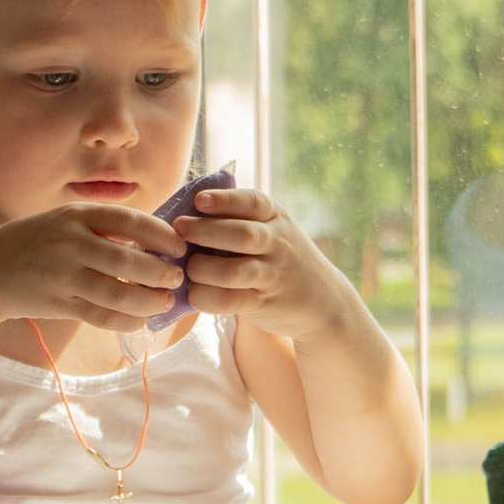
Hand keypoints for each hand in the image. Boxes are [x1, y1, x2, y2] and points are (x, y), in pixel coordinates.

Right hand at [0, 203, 183, 335]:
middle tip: (177, 279)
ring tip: (164, 302)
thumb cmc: (36, 242)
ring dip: (148, 300)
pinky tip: (140, 320)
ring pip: (117, 292)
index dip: (162, 235)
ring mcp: (62, 274)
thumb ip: (103, 227)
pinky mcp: (58, 302)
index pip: (130, 220)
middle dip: (160, 272)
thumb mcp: (65, 220)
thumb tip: (156, 242)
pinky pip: (100, 315)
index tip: (181, 246)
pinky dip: (126, 320)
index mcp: (76, 214)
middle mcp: (69, 241)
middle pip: (127, 260)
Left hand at [173, 186, 349, 340]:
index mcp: (276, 218)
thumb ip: (240, 219)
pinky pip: (231, 300)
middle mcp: (277, 244)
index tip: (199, 200)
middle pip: (242, 234)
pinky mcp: (264, 304)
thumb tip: (184, 210)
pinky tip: (193, 294)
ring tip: (187, 267)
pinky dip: (208, 297)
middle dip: (206, 231)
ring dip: (204, 268)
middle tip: (179, 229)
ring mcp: (272, 275)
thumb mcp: (273, 230)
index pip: (252, 202)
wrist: (323, 300)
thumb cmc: (280, 258)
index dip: (225, 200)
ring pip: (235, 271)